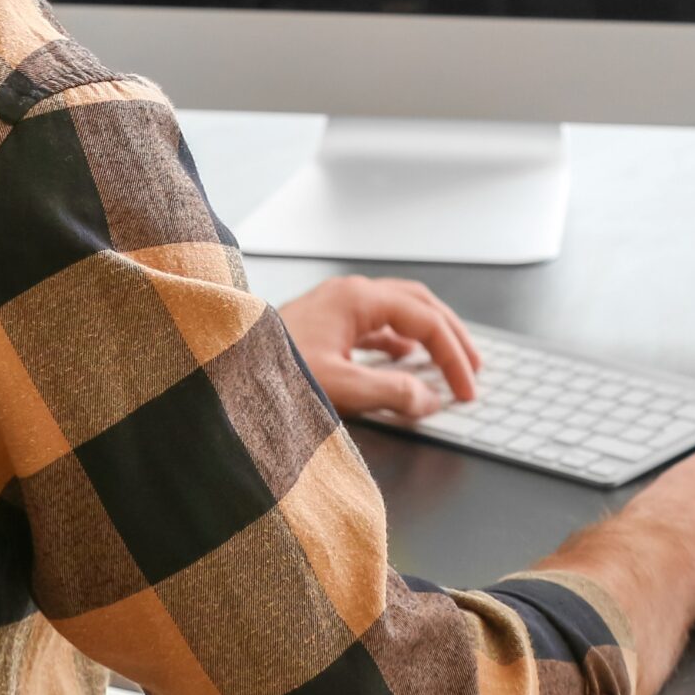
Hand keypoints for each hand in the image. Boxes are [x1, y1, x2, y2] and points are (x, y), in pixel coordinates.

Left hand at [280, 275, 481, 417]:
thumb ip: (391, 393)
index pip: (425, 320)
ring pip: (399, 311)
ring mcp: (336, 305)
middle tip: (473, 368)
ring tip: (447, 363)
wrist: (221, 367)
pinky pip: (376, 324)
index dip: (453, 356)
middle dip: (450, 335)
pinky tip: (405, 360)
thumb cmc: (268, 371)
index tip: (465, 389)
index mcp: (357, 299)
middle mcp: (349, 294)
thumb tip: (429, 400)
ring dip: (427, 335)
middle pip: (419, 304)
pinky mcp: (325, 322)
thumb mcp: (338, 388)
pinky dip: (400, 341)